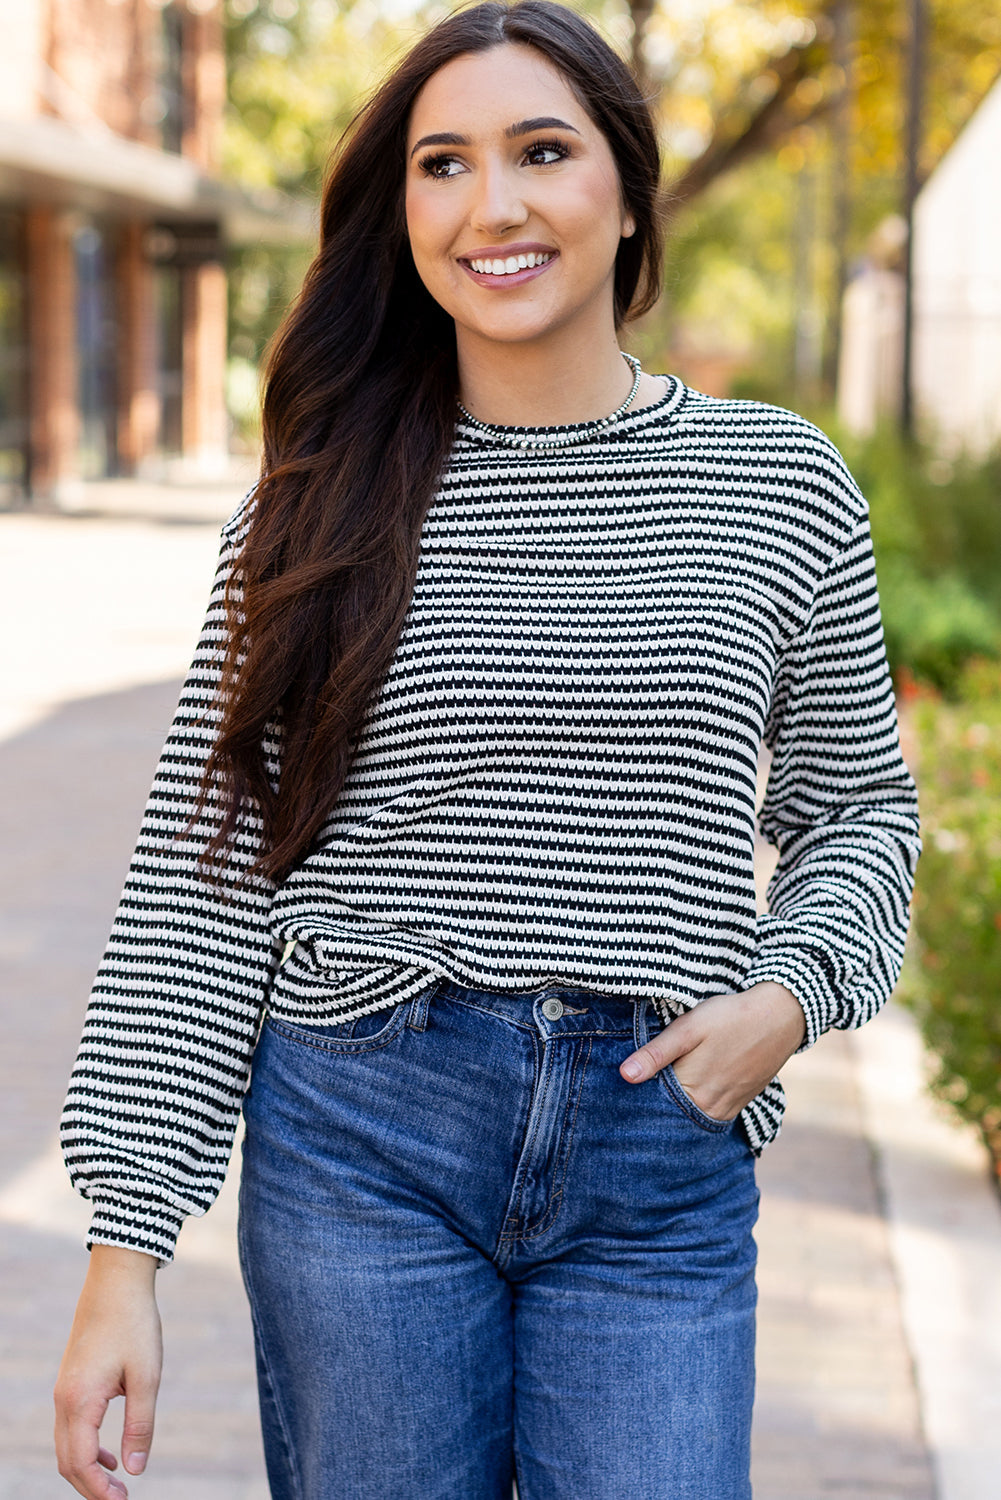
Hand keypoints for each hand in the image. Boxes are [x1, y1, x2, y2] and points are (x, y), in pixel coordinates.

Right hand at [54, 1245, 161, 1498]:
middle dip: (90, 1488)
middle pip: (67, 1461)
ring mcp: (63, 1390)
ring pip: (66, 1446)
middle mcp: (63, 1400)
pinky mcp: (70, 1381)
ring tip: (116, 1485)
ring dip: (86, 1469)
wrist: (117, 1281)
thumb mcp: (146, 1376)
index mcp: (79, 1401)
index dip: (99, 1491)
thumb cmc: (134, 1325)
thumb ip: (140, 1426)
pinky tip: (111, 1454)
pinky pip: (70, 1427)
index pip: (81, 1463)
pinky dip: (86, 1448)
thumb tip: (136, 1471)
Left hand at [619, 983, 806, 1120]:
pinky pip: (710, 1114)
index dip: (637, 1098)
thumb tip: (625, 1076)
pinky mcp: (739, 1104)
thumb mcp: (688, 1028)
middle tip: (639, 1091)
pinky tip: (690, 1091)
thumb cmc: (730, 1018)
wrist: (780, 1017)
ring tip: (664, 1089)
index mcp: (691, 1091)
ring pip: (691, 1116)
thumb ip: (656, 1054)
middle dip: (655, 1106)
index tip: (624, 1092)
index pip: (652, 1107)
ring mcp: (727, 1109)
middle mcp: (709, 1108)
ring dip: (676, 1107)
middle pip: (672, 1115)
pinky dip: (697, 1107)